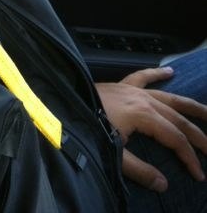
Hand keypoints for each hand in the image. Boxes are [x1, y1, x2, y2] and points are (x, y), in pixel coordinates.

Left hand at [96, 66, 206, 191]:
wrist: (64, 106)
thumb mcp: (115, 153)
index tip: (199, 174)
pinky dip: (157, 73)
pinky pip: (143, 76)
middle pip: (178, 117)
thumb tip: (163, 184)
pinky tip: (170, 71)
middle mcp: (143, 99)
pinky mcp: (122, 85)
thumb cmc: (88, 127)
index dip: (190, 157)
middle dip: (198, 134)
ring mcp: (133, 89)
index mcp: (144, 115)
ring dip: (188, 104)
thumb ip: (140, 170)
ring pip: (168, 95)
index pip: (176, 138)